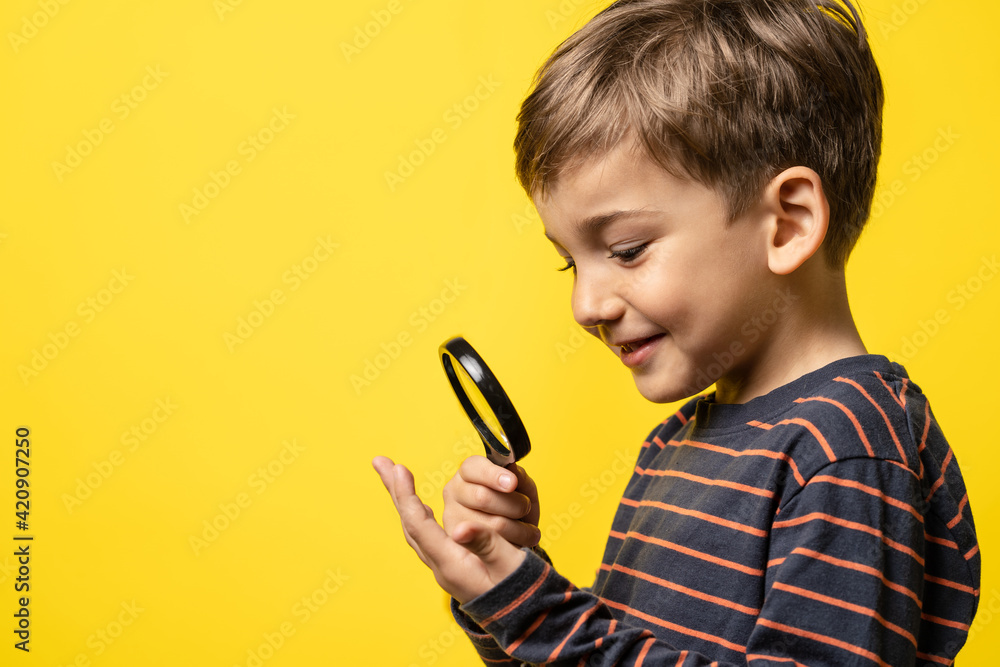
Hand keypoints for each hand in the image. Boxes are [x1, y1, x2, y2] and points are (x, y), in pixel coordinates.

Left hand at [372, 456, 526, 603]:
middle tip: (380, 462)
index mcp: (451, 564)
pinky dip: (419, 515)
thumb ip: (486, 544)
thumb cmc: (522, 590)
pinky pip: (427, 536)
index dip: (407, 496)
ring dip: (405, 501)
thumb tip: (460, 528)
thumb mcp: (509, 565)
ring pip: (416, 530)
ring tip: (396, 476)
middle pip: (410, 525)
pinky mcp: (453, 566)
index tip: (399, 468)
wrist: (528, 620)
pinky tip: (421, 507)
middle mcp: (441, 566)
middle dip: (396, 492)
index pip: (419, 525)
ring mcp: (445, 568)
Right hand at [443, 456, 540, 547]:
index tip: (512, 483)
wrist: (513, 540)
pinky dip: (513, 542)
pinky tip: (520, 541)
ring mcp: (452, 516)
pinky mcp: (458, 542)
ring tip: (528, 529)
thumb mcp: (523, 489)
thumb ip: (520, 478)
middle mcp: (454, 491)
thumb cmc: (515, 507)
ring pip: (491, 523)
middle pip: (482, 497)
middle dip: (514, 504)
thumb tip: (513, 470)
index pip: (472, 467)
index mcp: (468, 471)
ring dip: (519, 528)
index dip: (493, 475)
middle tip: (526, 508)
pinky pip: (491, 545)